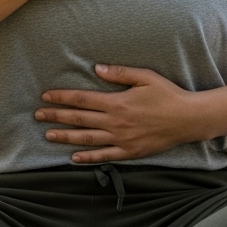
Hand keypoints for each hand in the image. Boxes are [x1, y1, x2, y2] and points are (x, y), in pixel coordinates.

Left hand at [35, 64, 204, 163]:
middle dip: (56, 116)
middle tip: (38, 116)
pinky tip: (73, 157)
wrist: (188, 119)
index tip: (45, 96)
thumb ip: (120, 73)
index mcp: (117, 102)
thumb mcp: (145, 77)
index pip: (82, 100)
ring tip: (48, 135)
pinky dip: (87, 158)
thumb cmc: (168, 95)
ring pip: (87, 139)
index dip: (62, 98)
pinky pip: (104, 156)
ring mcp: (121, 139)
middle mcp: (115, 122)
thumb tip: (97, 68)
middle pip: (79, 119)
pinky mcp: (129, 152)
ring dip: (65, 137)